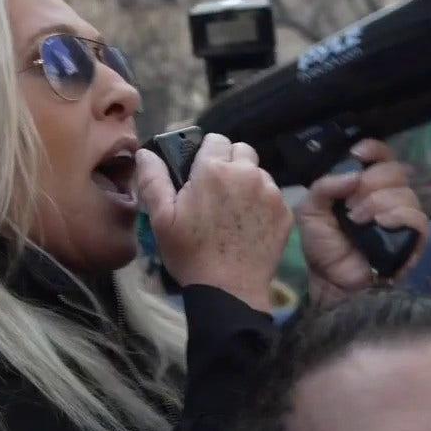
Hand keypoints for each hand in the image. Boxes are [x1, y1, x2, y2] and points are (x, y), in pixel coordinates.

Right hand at [137, 133, 292, 311]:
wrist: (229, 290)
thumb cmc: (190, 254)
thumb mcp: (162, 219)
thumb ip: (153, 179)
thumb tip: (145, 152)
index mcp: (214, 170)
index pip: (215, 139)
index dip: (206, 155)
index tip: (199, 174)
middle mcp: (246, 173)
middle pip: (241, 150)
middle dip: (229, 163)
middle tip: (216, 192)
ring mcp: (270, 192)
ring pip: (258, 172)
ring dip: (247, 182)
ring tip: (233, 211)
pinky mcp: (285, 212)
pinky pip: (273, 195)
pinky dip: (262, 203)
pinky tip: (249, 225)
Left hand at [297, 139, 429, 304]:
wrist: (329, 279)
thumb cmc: (323, 244)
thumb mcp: (311, 210)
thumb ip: (324, 186)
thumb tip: (353, 174)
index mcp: (365, 184)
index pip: (382, 155)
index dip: (374, 149)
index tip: (358, 154)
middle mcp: (389, 195)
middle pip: (395, 170)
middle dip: (370, 183)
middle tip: (349, 204)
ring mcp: (403, 216)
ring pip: (406, 193)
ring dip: (377, 203)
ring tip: (357, 220)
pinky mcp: (414, 238)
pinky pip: (417, 218)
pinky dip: (397, 217)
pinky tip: (380, 225)